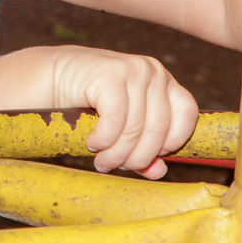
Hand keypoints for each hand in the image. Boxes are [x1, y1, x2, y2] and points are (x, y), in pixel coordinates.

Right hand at [53, 47, 198, 178]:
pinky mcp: (110, 74)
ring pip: (135, 128)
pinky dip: (104, 140)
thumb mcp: (123, 125)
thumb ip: (143, 147)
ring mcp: (133, 70)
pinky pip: (115, 120)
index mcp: (164, 81)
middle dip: (137, 156)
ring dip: (116, 153)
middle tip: (116, 166)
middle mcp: (153, 72)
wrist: (54, 76)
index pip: (187, 114)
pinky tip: (93, 143)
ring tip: (102, 161)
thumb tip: (159, 172)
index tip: (152, 155)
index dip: (173, 141)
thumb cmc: (91, 102)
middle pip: (158, 128)